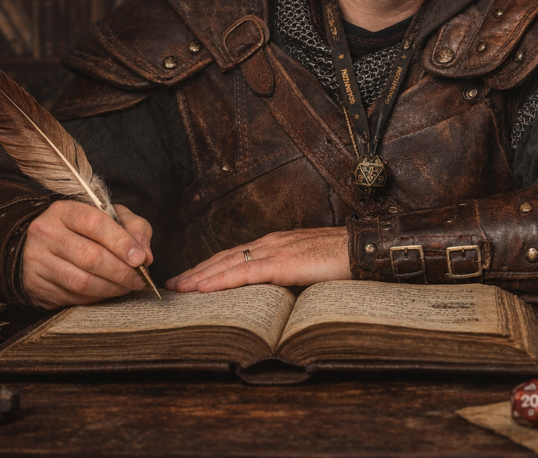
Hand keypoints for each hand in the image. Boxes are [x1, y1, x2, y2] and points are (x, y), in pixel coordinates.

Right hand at [22, 200, 153, 309]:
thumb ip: (134, 228)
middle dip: (121, 271)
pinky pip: (71, 297)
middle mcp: (45, 233)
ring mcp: (36, 260)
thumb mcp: (110, 216)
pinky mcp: (34, 285)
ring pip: (81, 281)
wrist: (38, 244)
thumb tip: (145, 256)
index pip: (95, 224)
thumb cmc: (82, 229)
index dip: (122, 243)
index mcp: (64, 210)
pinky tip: (106, 292)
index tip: (140, 258)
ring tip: (127, 287)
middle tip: (139, 279)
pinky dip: (95, 298)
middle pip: (90, 256)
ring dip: (111, 288)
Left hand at [165, 227, 349, 292]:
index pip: (236, 255)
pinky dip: (220, 280)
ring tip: (180, 287)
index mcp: (277, 244)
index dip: (212, 266)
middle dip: (198, 271)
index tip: (192, 277)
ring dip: (201, 276)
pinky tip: (203, 288)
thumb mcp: (308, 268)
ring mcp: (275, 250)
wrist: (362, 249)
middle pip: (225, 257)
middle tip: (174, 284)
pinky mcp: (282, 262)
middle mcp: (271, 243)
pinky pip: (245, 272)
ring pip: (229, 263)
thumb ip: (290, 275)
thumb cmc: (342, 260)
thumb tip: (276, 294)